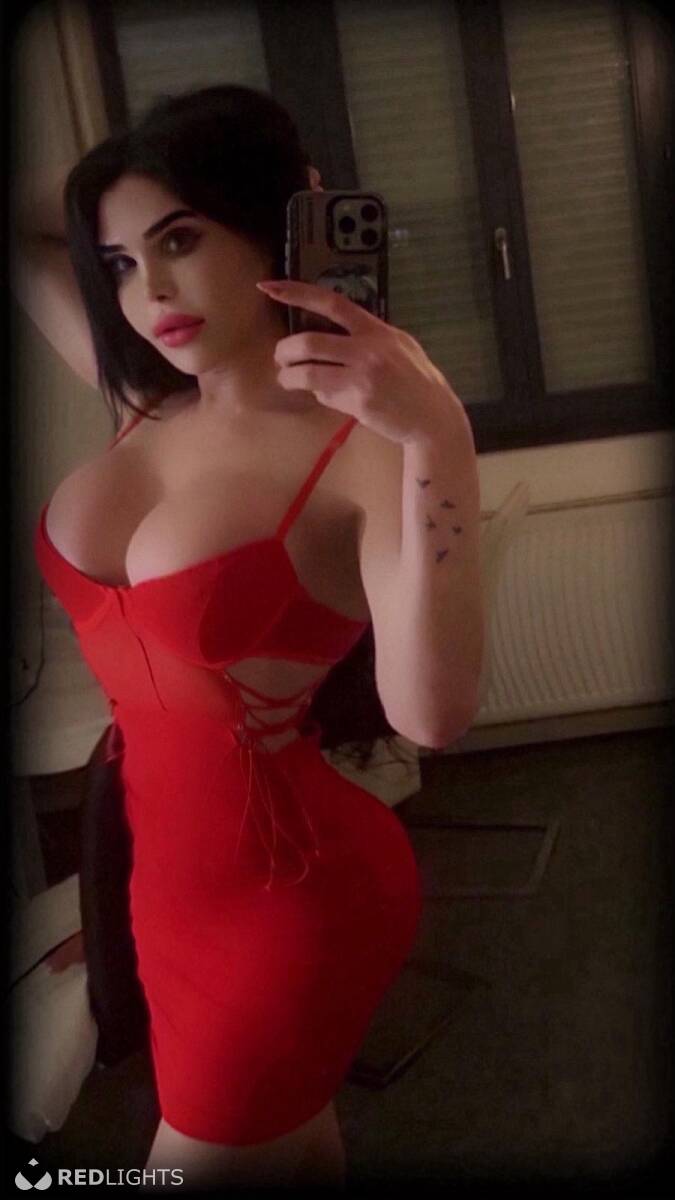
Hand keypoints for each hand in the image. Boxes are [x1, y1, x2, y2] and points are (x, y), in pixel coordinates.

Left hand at [257, 278, 463, 445]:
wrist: (433, 418)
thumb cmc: (416, 383)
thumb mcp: (399, 347)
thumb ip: (369, 338)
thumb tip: (335, 335)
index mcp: (376, 329)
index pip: (331, 302)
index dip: (297, 293)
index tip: (269, 288)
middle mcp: (368, 348)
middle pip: (309, 342)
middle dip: (284, 350)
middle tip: (280, 358)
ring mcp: (363, 375)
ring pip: (308, 373)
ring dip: (289, 377)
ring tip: (287, 379)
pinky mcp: (358, 401)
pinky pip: (324, 395)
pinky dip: (317, 395)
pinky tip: (324, 396)